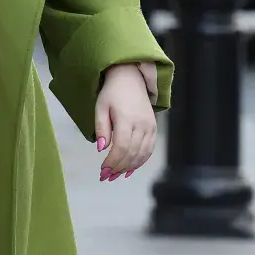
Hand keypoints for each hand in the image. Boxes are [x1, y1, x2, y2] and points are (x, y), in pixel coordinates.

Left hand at [95, 64, 156, 180]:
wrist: (131, 78)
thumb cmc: (112, 93)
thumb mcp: (100, 107)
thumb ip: (101, 128)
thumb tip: (102, 149)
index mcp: (127, 119)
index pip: (121, 147)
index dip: (112, 162)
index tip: (103, 171)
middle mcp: (142, 124)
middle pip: (132, 153)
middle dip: (118, 168)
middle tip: (106, 177)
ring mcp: (150, 127)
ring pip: (142, 154)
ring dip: (129, 167)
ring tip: (116, 175)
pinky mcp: (154, 128)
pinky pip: (149, 149)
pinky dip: (140, 161)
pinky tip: (130, 169)